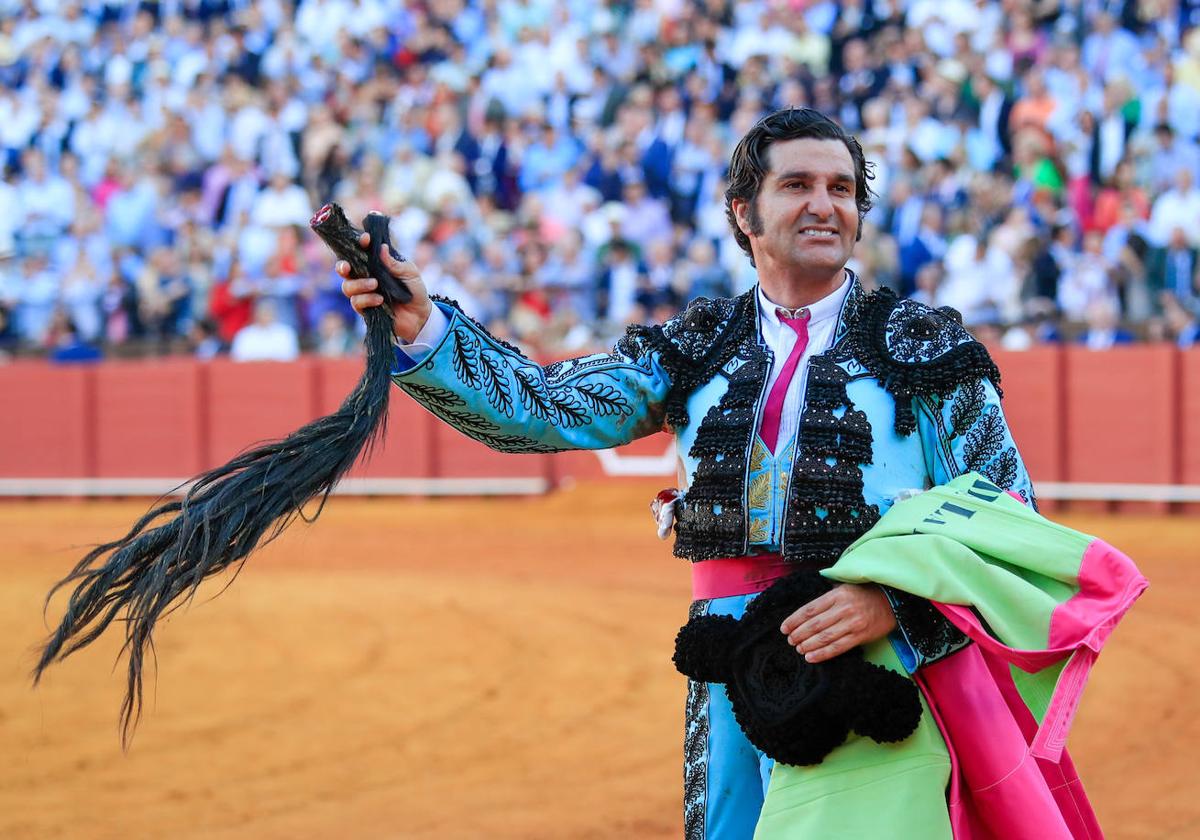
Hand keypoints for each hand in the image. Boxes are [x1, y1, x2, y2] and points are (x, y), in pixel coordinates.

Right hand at [336, 231, 432, 342]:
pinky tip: (380, 300)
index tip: (365, 239)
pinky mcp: (365, 309)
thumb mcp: (410, 273)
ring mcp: (363, 293)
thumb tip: (382, 248)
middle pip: (345, 270)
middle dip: (342, 266)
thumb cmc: (414, 290)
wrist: (420, 314)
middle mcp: (365, 277)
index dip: (359, 244)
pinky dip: (367, 299)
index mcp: (376, 264)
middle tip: (347, 267)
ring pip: (347, 287)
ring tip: (375, 284)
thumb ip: (395, 263)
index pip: (361, 251)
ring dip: (359, 284)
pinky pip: (356, 302)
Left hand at [779, 583, 895, 663]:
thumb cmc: (863, 594)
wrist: (891, 602)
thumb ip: (826, 598)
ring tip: (798, 649)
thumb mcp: (843, 588)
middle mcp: (843, 608)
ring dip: (808, 645)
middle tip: (790, 640)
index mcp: (836, 595)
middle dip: (798, 634)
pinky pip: (838, 647)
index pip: (809, 609)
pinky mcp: (860, 636)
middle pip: (814, 624)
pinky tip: (811, 657)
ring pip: (824, 637)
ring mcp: (852, 623)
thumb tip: (804, 611)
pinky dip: (822, 654)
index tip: (784, 628)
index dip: (794, 620)